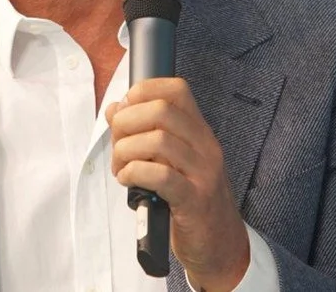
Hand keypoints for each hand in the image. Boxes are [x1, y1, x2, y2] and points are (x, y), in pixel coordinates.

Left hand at [106, 78, 249, 290]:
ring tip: (121, 167)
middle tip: (118, 143)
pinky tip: (128, 181)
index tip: (125, 110)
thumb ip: (144, 134)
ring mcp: (203, 173)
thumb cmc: (191, 201)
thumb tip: (115, 109)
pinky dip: (134, 174)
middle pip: (161, 111)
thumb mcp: (170, 161)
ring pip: (158, 141)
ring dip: (126, 151)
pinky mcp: (194, 201)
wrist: (221, 245)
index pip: (177, 90)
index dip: (144, 91)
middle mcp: (205, 147)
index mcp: (199, 132)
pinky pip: (160, 176)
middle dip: (127, 123)